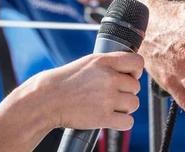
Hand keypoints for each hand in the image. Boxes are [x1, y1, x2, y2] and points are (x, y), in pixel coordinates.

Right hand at [26, 52, 143, 131]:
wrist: (47, 99)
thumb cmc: (65, 82)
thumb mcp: (87, 63)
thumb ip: (108, 64)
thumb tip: (129, 70)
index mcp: (103, 61)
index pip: (137, 62)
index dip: (136, 71)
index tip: (129, 76)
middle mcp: (108, 78)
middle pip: (136, 86)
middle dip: (126, 91)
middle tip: (111, 95)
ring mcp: (107, 98)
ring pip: (134, 104)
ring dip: (125, 107)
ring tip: (109, 106)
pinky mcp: (104, 117)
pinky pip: (128, 122)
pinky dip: (122, 122)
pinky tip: (110, 117)